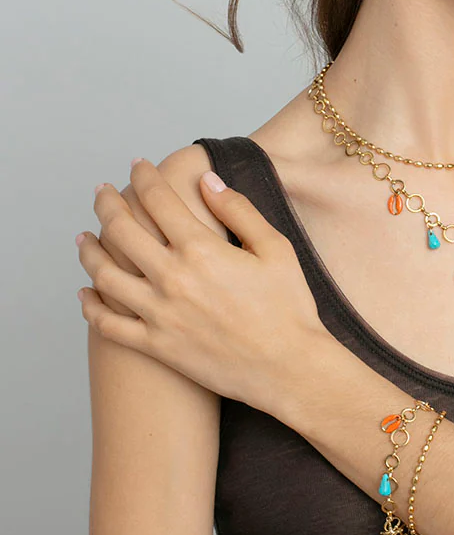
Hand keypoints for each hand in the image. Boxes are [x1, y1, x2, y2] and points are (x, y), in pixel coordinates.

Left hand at [76, 156, 329, 416]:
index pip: (157, 199)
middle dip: (106, 203)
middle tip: (102, 192)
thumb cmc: (289, 308)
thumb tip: (207, 181)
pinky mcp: (156, 346)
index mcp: (201, 249)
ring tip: (84, 237)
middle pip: (121, 230)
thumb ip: (238, 210)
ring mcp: (159, 314)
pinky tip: (84, 294)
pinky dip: (90, 308)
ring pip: (104, 275)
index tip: (137, 166)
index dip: (143, 176)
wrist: (289, 368)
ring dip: (88, 251)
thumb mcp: (275, 248)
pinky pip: (108, 325)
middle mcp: (172, 278)